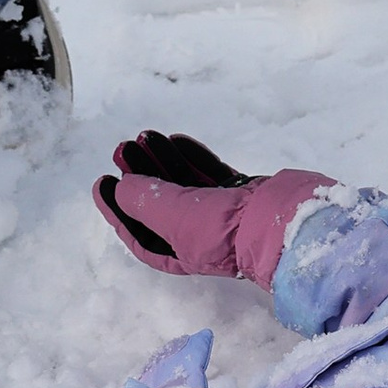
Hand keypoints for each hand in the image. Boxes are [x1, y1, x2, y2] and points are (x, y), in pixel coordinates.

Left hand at [93, 133, 334, 287]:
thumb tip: (123, 188)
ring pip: (183, 183)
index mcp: (178, 252)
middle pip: (159, 201)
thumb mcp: (175, 218)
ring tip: (146, 135)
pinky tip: (177, 140)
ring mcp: (222, 212)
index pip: (137, 232)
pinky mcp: (242, 192)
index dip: (115, 208)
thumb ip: (146, 200)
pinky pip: (209, 172)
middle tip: (124, 148)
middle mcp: (198, 234)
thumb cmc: (227, 230)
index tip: (101, 181)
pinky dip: (192, 156)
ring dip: (163, 159)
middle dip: (139, 174)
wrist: (285, 223)